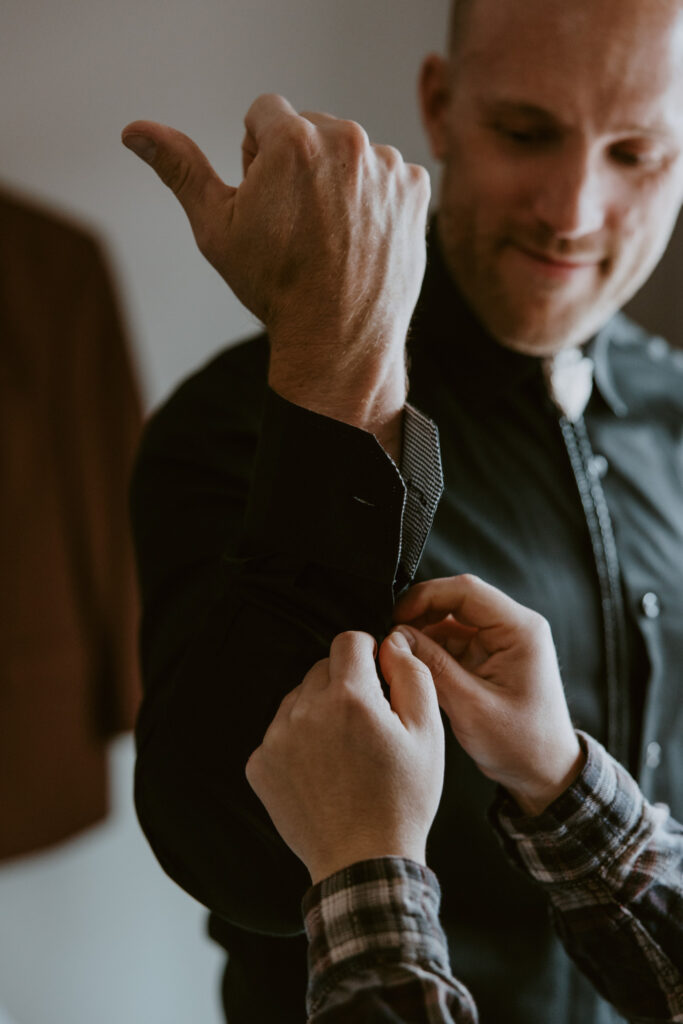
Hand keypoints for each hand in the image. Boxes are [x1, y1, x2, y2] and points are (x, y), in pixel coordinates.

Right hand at [122, 95, 430, 455]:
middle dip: (298, 164)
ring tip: (330, 237)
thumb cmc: (273, 287)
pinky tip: (360, 239)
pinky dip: (374, 200)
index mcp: (294, 139)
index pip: (264, 112)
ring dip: (338, 181)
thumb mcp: (216, 228)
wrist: (338, 340)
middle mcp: (347, 140)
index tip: (266, 200)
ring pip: (350, 153)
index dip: (255, 156)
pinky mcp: (415, 189)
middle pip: (310, 128)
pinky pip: (387, 176)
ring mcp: (387, 165)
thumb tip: (135, 130)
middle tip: (297, 226)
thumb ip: (180, 168)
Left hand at [245, 630, 443, 883]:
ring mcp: (276, 739)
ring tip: (343, 752)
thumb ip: (412, 676)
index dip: (368, 653)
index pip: (348, 641)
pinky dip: (297, 742)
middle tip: (365, 723)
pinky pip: (279, 733)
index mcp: (349, 699)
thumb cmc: (401, 801)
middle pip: (321, 669)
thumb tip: (392, 645)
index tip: (375, 675)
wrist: (364, 862)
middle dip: (344, 685)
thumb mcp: (428, 734)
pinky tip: (321, 770)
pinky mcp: (260, 765)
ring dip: (319, 712)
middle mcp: (306, 712)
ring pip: (298, 699)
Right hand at [393, 575, 584, 815]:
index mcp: (520, 630)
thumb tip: (396, 636)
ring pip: (452, 620)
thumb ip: (433, 667)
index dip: (426, 596)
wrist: (545, 773)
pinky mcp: (491, 657)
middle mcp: (514, 628)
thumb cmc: (520, 744)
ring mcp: (502, 642)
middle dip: (421, 614)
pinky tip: (414, 665)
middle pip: (457, 600)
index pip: (466, 591)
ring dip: (424, 633)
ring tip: (399, 654)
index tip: (396, 615)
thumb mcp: (470, 706)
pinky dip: (433, 649)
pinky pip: (455, 640)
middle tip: (391, 636)